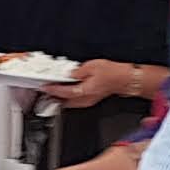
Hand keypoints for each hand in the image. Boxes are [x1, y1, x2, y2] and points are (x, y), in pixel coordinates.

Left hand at [41, 61, 163, 107]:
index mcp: (85, 91)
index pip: (64, 92)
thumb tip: (68, 73)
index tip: (45, 86)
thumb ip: (78, 71)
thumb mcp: (93, 66)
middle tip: (45, 89)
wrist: (125, 79)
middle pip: (64, 101)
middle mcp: (85, 99)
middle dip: (54, 96)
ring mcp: (87, 101)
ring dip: (60, 97)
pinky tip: (65, 91)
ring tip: (52, 90)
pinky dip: (67, 97)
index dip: (53, 89)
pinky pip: (74, 101)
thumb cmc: (113, 73)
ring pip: (68, 103)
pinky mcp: (90, 100)